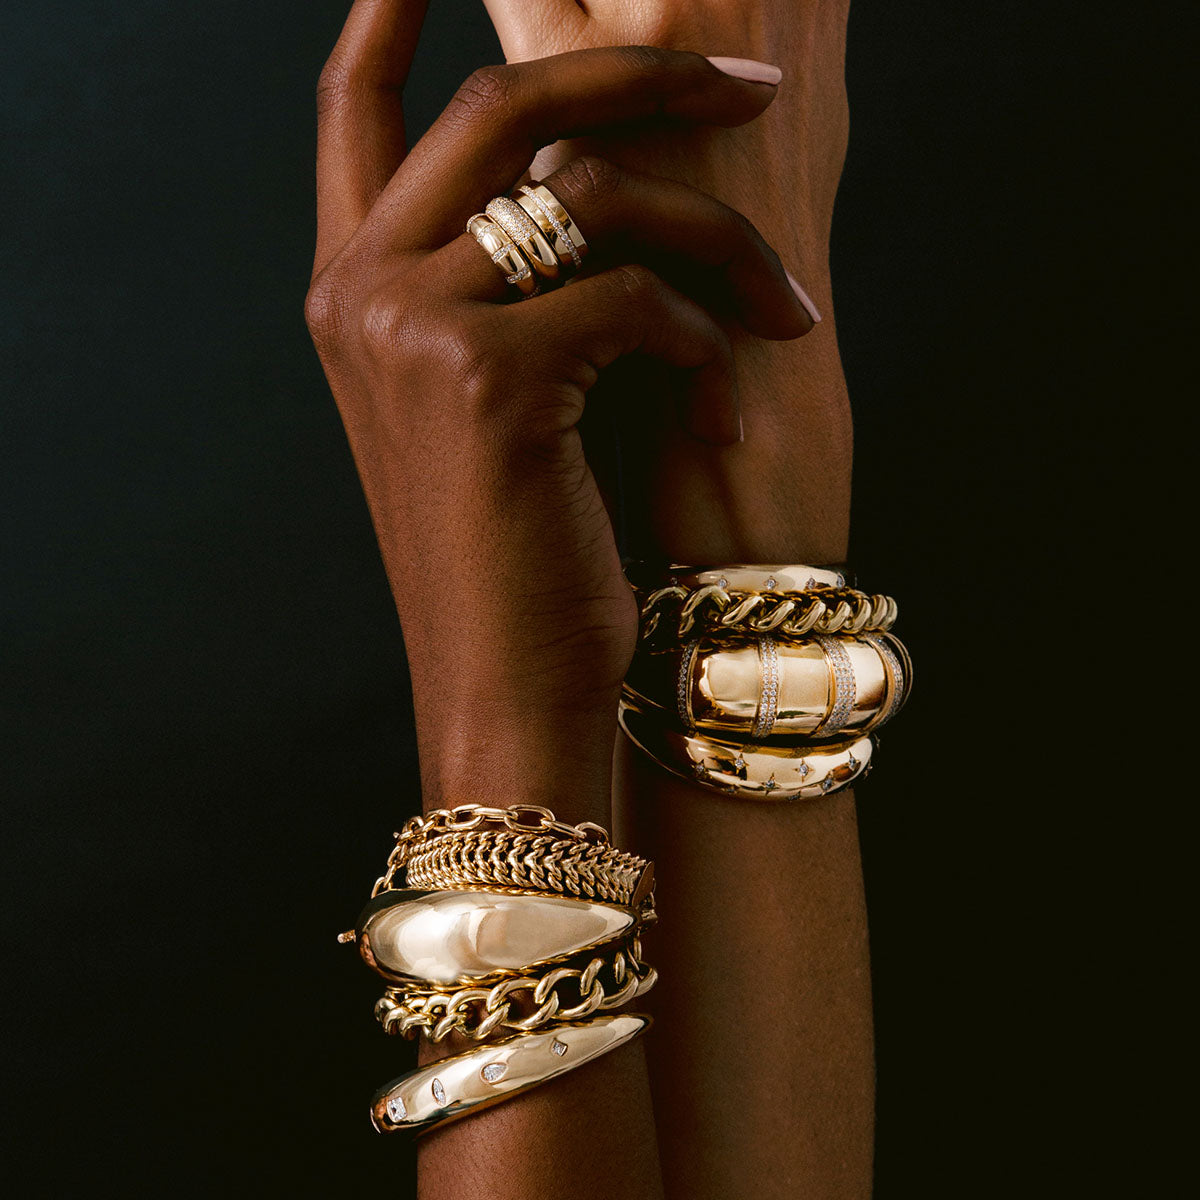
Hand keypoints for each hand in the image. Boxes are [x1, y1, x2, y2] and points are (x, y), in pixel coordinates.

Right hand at [306, 4, 814, 818]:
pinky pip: (634, 297)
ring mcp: (411, 328)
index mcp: (350, 290)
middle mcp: (358, 291)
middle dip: (639, 74)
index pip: (356, 105)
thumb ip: (499, 287)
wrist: (506, 688)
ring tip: (786, 303)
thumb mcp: (488, 404)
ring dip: (717, 237)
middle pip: (503, 105)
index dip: (393, 10)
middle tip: (752, 82)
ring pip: (591, 194)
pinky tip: (724, 406)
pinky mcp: (490, 379)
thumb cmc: (519, 554)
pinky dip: (705, 344)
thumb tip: (583, 190)